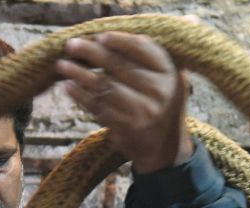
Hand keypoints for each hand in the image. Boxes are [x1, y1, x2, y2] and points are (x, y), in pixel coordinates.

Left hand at [56, 29, 193, 173]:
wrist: (164, 148)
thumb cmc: (163, 104)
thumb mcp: (173, 78)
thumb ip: (162, 53)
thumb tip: (187, 17)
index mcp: (169, 73)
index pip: (142, 49)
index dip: (120, 41)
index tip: (100, 36)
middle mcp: (158, 91)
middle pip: (118, 66)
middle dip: (91, 53)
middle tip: (71, 44)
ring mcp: (142, 111)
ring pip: (105, 86)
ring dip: (79, 74)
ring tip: (62, 65)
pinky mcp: (126, 127)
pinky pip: (98, 107)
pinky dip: (81, 96)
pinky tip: (68, 87)